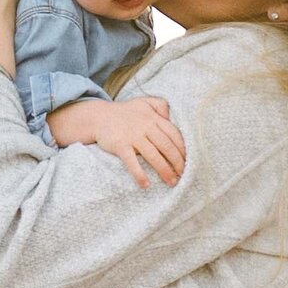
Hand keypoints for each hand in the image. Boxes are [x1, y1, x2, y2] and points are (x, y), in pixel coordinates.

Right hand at [55, 95, 182, 191]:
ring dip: (164, 171)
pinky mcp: (120, 145)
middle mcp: (145, 127)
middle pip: (167, 146)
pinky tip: (146, 184)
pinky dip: (139, 174)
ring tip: (171, 182)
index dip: (183, 148)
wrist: (98, 117)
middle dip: (178, 162)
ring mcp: (132, 136)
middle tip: (184, 175)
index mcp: (153, 118)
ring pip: (153, 156)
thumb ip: (160, 105)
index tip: (189, 161)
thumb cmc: (124, 112)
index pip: (174, 134)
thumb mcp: (143, 102)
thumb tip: (171, 116)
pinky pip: (132, 162)